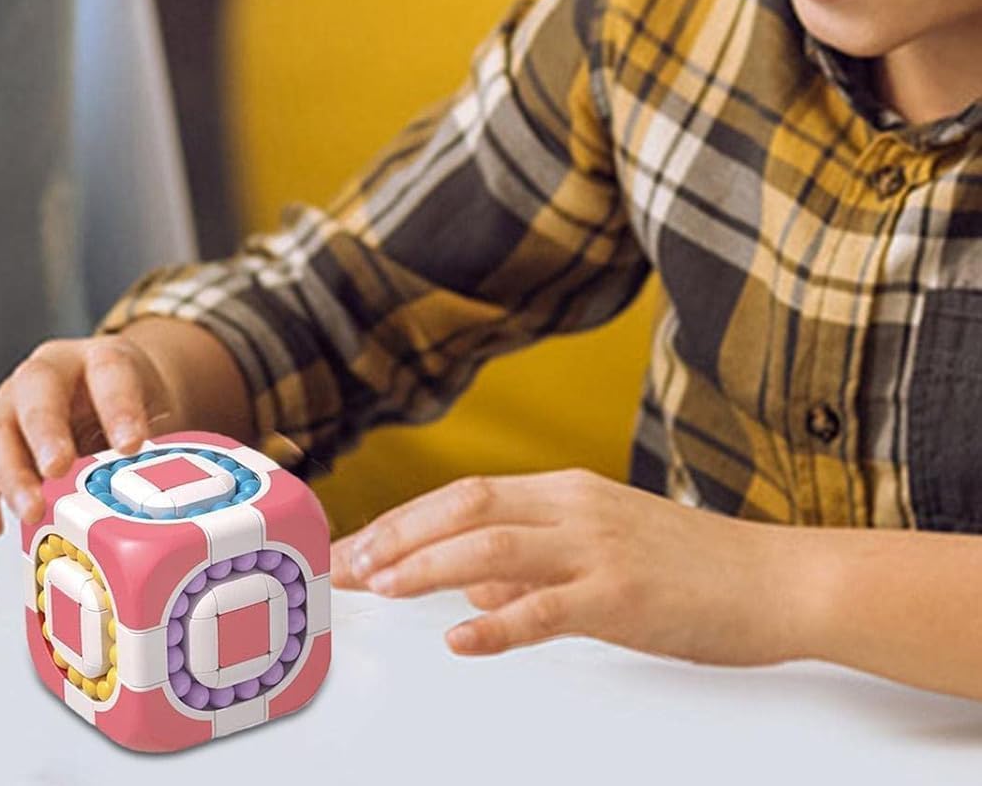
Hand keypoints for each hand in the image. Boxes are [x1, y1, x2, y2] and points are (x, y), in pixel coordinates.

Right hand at [0, 335, 175, 539]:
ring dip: (10, 472)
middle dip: (45, 430)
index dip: (119, 406)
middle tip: (59, 468)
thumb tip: (186, 498)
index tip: (132, 444)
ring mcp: (14, 406)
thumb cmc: (131, 410)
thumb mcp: (155, 415)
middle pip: (36, 389)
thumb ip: (162, 447)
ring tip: (31, 509)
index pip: (108, 369)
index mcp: (99, 358)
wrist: (108, 400)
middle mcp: (49, 373)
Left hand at [330, 469, 801, 666]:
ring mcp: (598, 548)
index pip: (462, 494)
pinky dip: (497, 622)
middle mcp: (573, 507)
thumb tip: (465, 584)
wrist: (780, 581)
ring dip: (426, 566)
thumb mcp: (601, 548)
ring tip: (380, 589)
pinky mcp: (625, 597)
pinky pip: (547, 608)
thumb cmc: (694, 568)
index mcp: (565, 491)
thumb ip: (532, 563)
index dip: (402, 518)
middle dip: (396, 535)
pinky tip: (460, 637)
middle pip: (463, 507)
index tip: (356, 544)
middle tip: (347, 566)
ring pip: (491, 546)